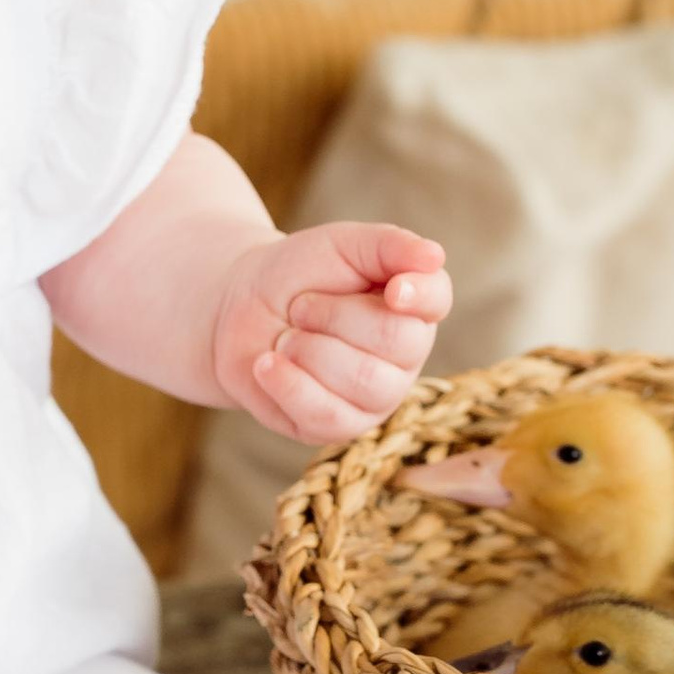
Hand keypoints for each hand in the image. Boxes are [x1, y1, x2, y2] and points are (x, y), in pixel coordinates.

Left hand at [210, 223, 450, 444]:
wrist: (237, 311)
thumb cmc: (300, 274)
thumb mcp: (342, 245)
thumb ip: (389, 246)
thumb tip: (434, 256)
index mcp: (413, 306)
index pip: (437, 300)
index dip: (419, 295)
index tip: (392, 290)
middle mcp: (406, 357)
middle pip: (396, 340)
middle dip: (334, 314)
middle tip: (301, 306)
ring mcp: (376, 398)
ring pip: (363, 380)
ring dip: (307, 347)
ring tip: (286, 336)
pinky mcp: (338, 427)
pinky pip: (326, 413)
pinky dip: (287, 382)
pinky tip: (267, 362)